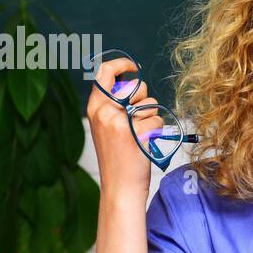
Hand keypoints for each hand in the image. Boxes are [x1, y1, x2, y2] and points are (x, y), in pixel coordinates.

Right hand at [86, 57, 159, 206]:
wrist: (119, 188)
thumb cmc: (117, 157)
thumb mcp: (107, 127)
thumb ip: (114, 105)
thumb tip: (132, 82)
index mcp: (94, 108)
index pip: (105, 72)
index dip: (121, 64)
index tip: (133, 67)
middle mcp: (104, 111)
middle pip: (137, 87)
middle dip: (145, 99)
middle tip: (138, 120)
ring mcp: (119, 122)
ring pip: (150, 104)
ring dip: (151, 117)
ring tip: (139, 135)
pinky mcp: (136, 133)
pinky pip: (157, 120)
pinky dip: (157, 131)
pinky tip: (145, 143)